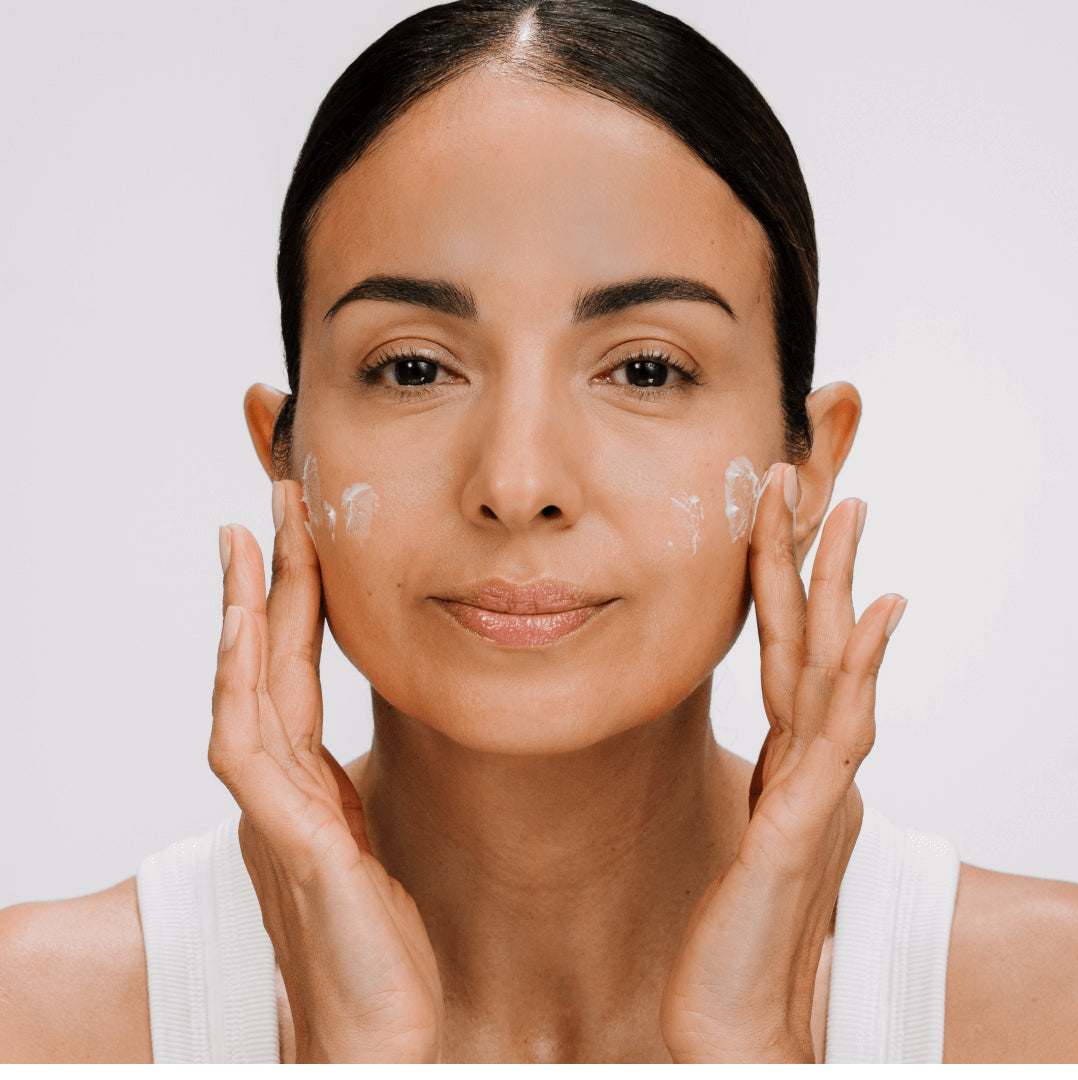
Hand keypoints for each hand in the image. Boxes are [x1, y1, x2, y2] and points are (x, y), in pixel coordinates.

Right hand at [210, 480, 442, 1062]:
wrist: (382, 1037)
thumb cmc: (387, 950)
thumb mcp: (378, 844)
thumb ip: (363, 793)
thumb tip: (379, 750)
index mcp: (312, 784)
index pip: (296, 671)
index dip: (295, 601)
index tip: (299, 535)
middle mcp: (285, 789)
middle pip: (266, 662)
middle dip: (266, 580)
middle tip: (271, 501)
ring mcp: (279, 812)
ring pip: (247, 689)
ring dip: (246, 611)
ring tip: (248, 538)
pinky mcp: (293, 842)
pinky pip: (249, 748)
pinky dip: (240, 683)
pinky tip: (244, 628)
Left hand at [660, 464, 905, 1062]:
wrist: (732, 1014)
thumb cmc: (736, 928)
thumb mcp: (749, 826)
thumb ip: (770, 778)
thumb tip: (774, 742)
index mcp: (786, 757)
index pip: (784, 649)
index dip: (782, 582)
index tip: (779, 517)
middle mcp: (808, 761)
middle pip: (813, 638)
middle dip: (814, 557)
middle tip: (815, 479)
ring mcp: (815, 786)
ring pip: (831, 665)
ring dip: (838, 585)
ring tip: (847, 512)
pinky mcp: (806, 819)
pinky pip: (840, 728)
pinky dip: (864, 666)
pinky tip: (878, 613)